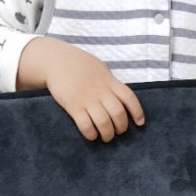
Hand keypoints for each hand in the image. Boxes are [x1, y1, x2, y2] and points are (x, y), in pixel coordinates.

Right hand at [17, 37, 145, 141]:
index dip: (137, 112)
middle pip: (118, 114)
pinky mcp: (73, 105)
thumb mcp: (99, 69)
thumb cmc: (79, 65)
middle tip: (118, 131)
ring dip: (107, 134)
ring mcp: (86, 98)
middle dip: (121, 127)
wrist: (55, 60)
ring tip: (106, 136)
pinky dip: (91, 134)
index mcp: (109, 80)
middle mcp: (100, 90)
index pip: (129, 97)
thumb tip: (120, 99)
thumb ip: (110, 83)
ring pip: (104, 122)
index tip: (140, 123)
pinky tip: (92, 135)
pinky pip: (86, 125)